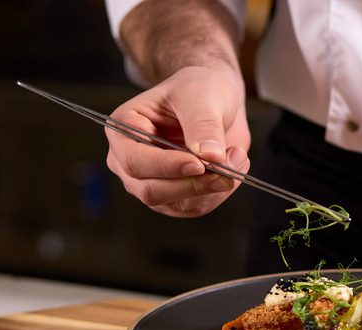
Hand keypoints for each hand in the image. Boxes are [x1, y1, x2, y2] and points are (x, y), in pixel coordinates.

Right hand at [105, 65, 250, 216]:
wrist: (216, 101)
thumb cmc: (199, 90)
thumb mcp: (201, 94)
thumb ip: (203, 124)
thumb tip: (210, 156)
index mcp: (123, 129)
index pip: (134, 160)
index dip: (166, 166)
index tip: (199, 163)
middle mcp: (130, 161)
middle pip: (151, 190)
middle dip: (193, 185)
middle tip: (227, 171)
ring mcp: (151, 182)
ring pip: (176, 204)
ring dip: (212, 188)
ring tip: (237, 158)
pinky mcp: (176, 197)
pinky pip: (196, 207)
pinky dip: (219, 192)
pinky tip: (233, 168)